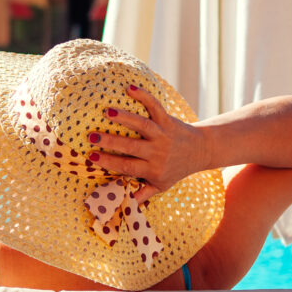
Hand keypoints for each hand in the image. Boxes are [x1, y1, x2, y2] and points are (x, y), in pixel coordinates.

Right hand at [88, 85, 208, 201]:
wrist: (200, 151)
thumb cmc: (176, 169)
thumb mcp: (161, 185)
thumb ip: (143, 193)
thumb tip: (125, 203)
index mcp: (153, 169)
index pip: (127, 166)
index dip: (109, 162)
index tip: (90, 157)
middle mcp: (157, 152)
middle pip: (132, 146)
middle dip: (111, 142)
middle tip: (91, 136)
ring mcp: (163, 135)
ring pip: (144, 126)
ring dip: (126, 118)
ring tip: (108, 112)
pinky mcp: (168, 120)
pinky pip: (156, 107)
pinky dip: (144, 97)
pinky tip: (130, 88)